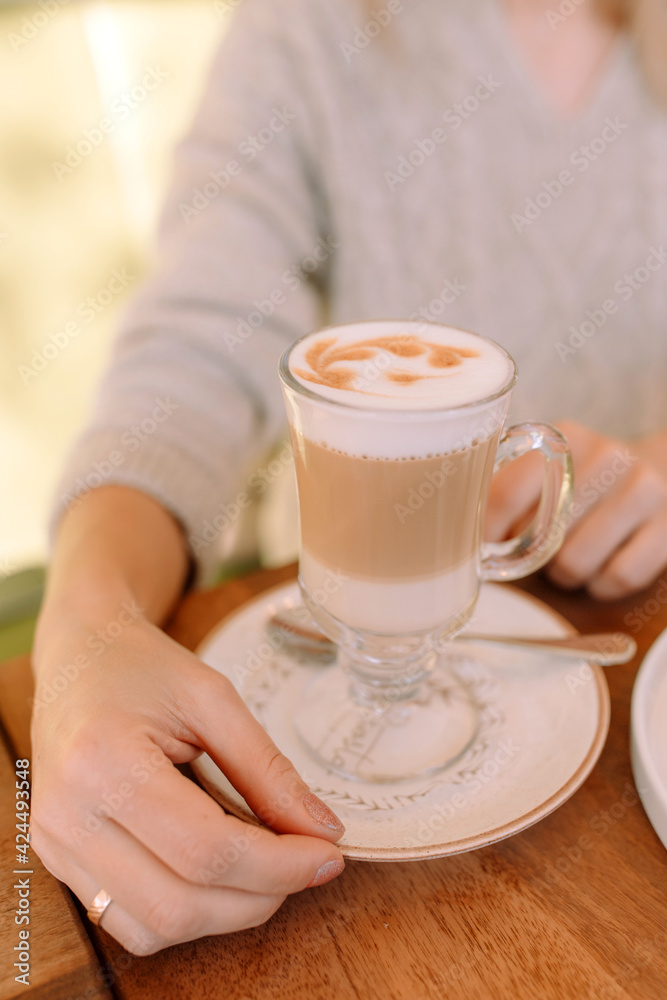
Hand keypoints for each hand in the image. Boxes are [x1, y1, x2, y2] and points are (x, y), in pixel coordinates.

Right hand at [30, 615, 344, 954]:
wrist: (78, 656)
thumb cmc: (143, 666)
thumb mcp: (214, 699)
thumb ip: (267, 769)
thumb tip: (323, 832)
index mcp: (104, 762)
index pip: (206, 850)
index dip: (279, 865)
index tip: (328, 854)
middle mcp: (67, 816)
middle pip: (179, 904)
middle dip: (259, 896)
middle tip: (306, 864)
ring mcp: (55, 845)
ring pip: (152, 930)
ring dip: (225, 914)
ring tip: (264, 868)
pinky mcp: (57, 859)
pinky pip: (127, 923)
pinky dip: (185, 913)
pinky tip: (217, 874)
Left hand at [485, 420, 666, 598]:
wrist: (662, 470)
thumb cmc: (586, 479)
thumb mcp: (550, 467)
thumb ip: (507, 487)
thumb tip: (460, 534)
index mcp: (564, 440)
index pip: (507, 493)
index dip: (486, 532)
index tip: (478, 550)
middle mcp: (607, 457)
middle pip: (542, 539)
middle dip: (532, 556)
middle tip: (537, 551)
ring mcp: (643, 491)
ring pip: (575, 563)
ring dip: (566, 574)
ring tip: (572, 556)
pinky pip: (618, 577)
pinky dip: (602, 585)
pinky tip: (601, 570)